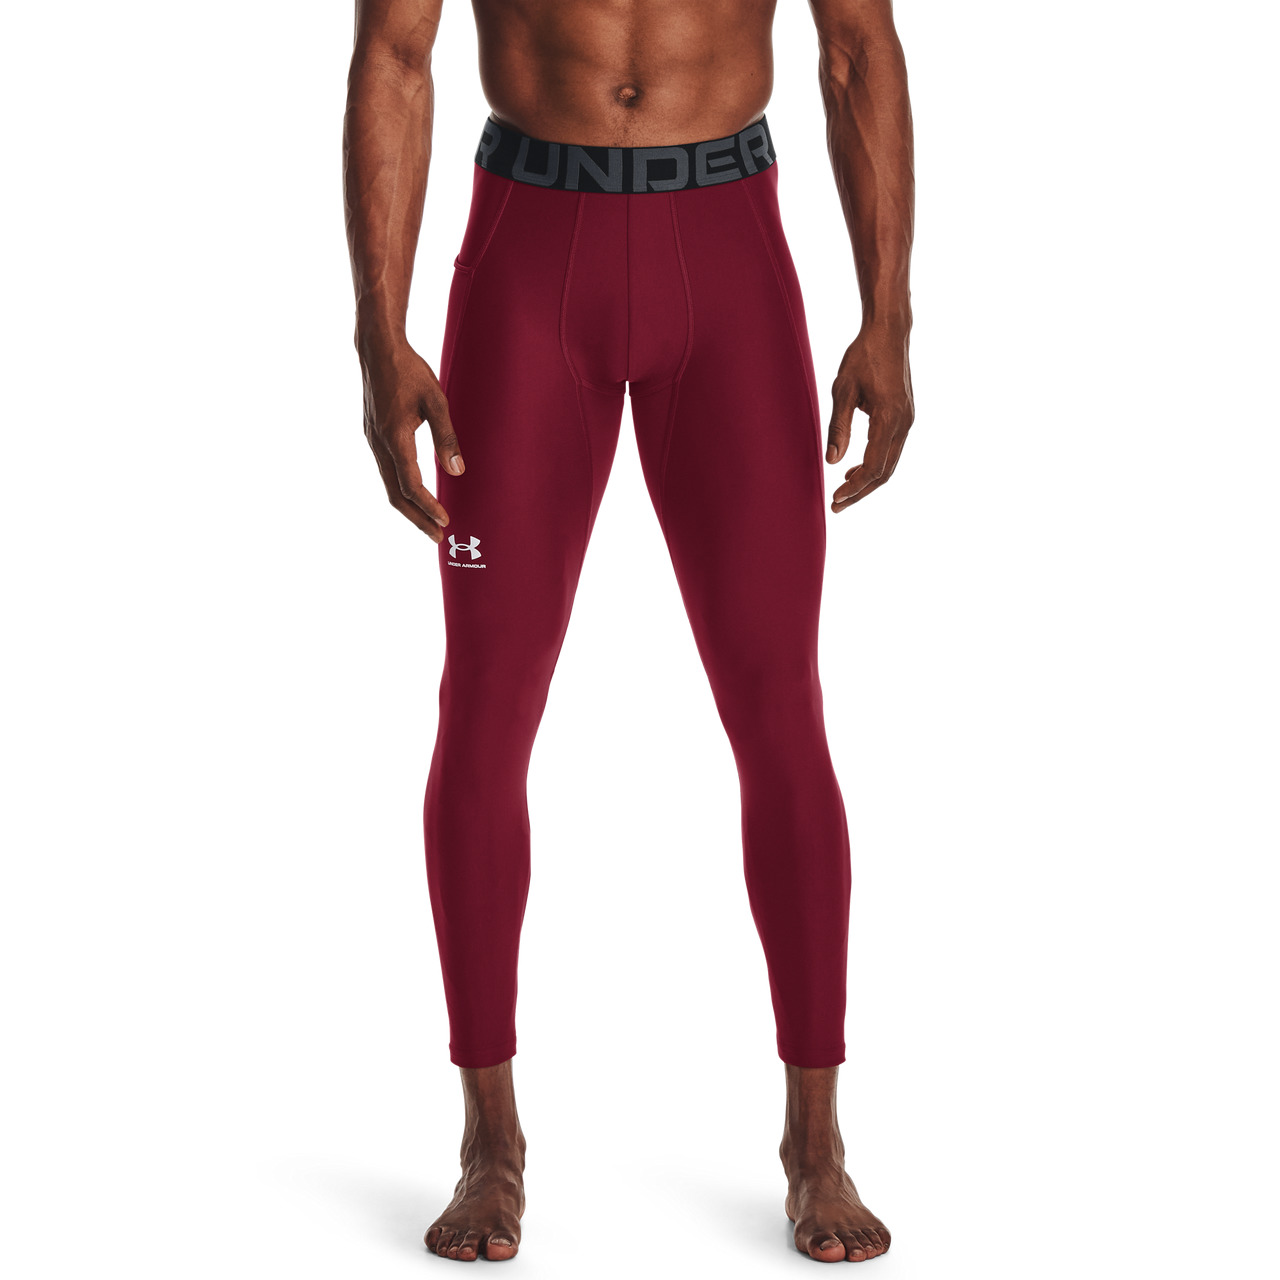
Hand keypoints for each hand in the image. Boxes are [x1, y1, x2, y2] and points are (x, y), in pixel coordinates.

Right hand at [360, 343, 463, 541]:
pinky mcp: (372, 436)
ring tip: (429, 523)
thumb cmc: (410, 371)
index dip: (428, 506)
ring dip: (409, 507)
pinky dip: (400, 490)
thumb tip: (457, 471)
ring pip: (388, 485)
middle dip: (417, 518)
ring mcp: (372, 441)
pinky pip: (386, 472)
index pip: (411, 484)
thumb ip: (447, 437)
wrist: (378, 349)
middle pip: (395, 494)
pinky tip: (414, 495)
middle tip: (437, 537)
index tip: (445, 521)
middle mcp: (378, 443)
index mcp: (394, 437)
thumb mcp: (437, 401)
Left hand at [826, 324, 913, 510]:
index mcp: (889, 418)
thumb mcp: (842, 390)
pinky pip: (892, 450)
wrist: (889, 331)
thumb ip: (838, 427)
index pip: (873, 466)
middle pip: (885, 472)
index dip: (854, 487)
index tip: (835, 499)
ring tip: (843, 492)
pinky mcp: (905, 416)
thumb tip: (832, 461)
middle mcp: (904, 423)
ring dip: (867, 481)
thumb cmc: (863, 356)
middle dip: (860, 492)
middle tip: (836, 506)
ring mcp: (907, 420)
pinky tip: (855, 468)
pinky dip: (875, 465)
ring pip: (890, 464)